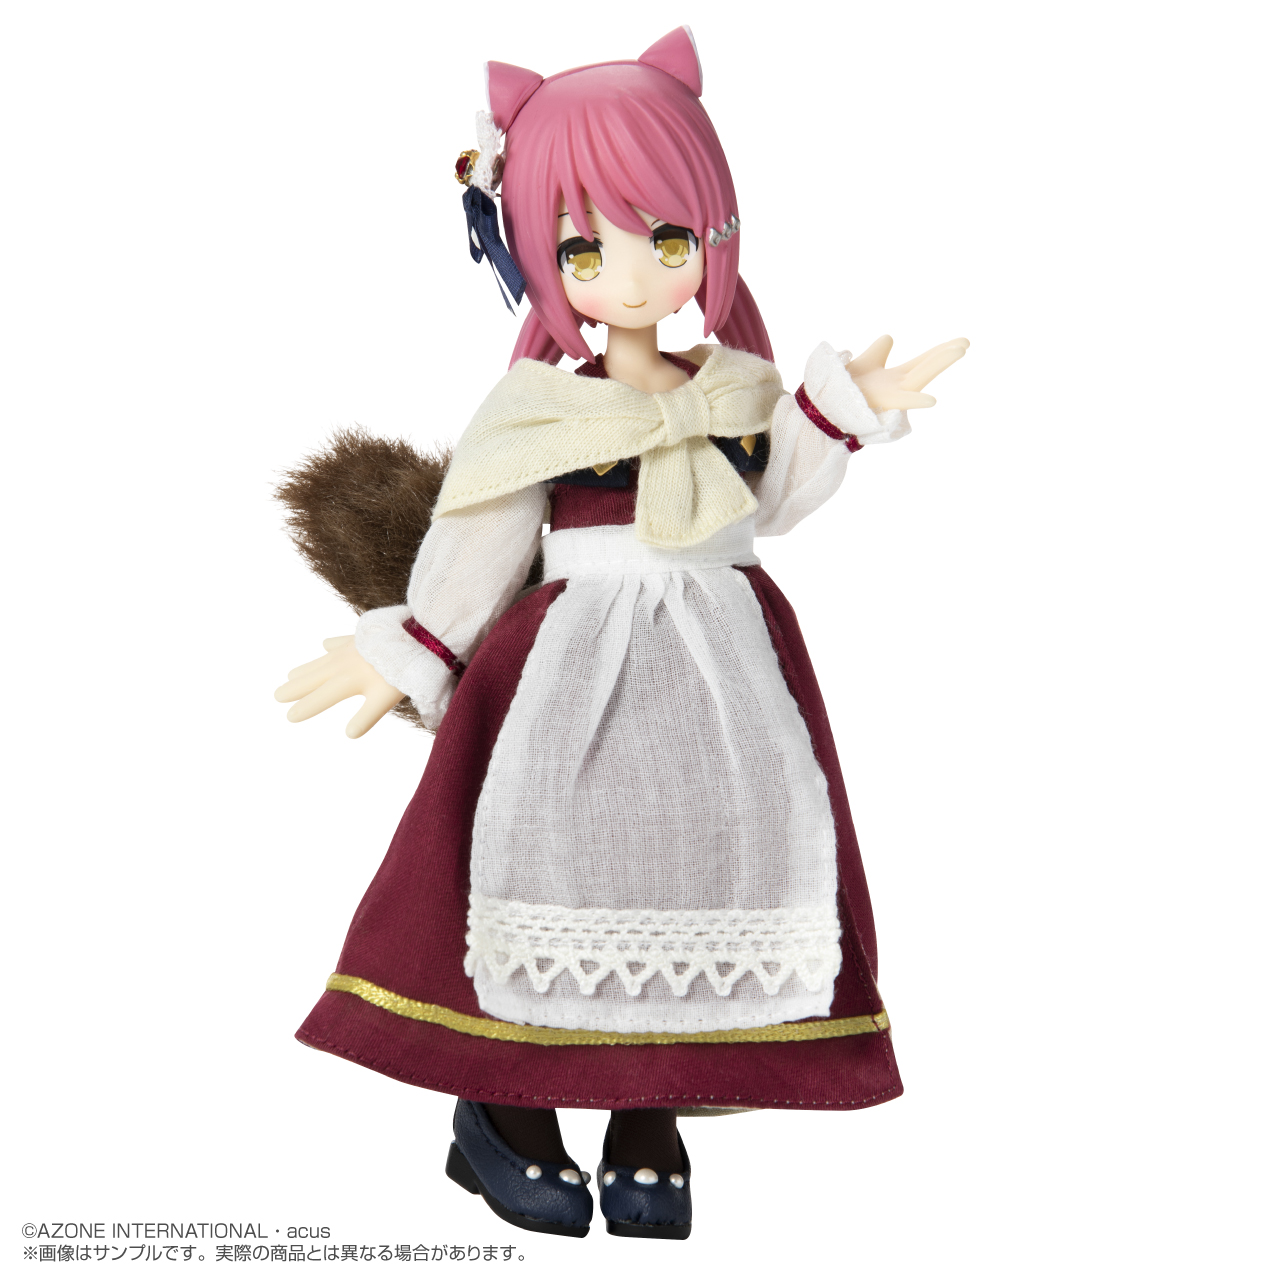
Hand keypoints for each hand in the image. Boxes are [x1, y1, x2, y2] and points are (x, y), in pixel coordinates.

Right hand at [274, 635, 405, 738]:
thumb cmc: (402, 672)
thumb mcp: (385, 698)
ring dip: (306, 669)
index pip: (321, 697)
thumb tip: (349, 734)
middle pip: (314, 678)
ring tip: (292, 675)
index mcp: (348, 680)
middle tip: (277, 695)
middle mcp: (343, 664)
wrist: (415, 637)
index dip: (306, 707)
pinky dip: (330, 646)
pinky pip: (340, 642)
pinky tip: (325, 645)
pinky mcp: (361, 638)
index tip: (289, 716)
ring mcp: (350, 649)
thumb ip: (367, 716)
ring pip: (322, 661)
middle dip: (296, 687)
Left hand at [846, 335, 968, 410]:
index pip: (924, 361)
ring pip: (920, 377)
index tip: (963, 342)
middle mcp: (898, 387)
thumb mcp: (865, 363)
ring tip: (960, 349)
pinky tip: (932, 400)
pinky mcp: (883, 404)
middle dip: (945, 355)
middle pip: (926, 367)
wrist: (828, 408)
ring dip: (939, 363)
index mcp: (896, 378)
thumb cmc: (846, 390)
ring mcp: (892, 396)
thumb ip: (878, 351)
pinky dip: (916, 401)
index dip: (941, 351)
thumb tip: (889, 337)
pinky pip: (901, 403)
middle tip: (966, 342)